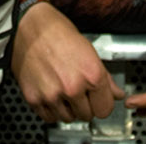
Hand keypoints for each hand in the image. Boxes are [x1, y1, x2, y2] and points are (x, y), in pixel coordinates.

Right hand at [12, 2, 123, 123]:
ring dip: (67, 109)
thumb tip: (116, 93)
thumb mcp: (89, 50)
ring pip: (68, 118)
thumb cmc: (57, 33)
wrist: (28, 26)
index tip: (97, 100)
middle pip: (87, 115)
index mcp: (91, 74)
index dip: (102, 103)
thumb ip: (105, 77)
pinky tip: (51, 93)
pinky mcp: (34, 98)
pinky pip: (49, 117)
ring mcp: (52, 95)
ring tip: (62, 90)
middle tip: (78, 91)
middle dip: (84, 106)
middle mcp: (72, 87)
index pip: (105, 109)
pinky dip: (51, 110)